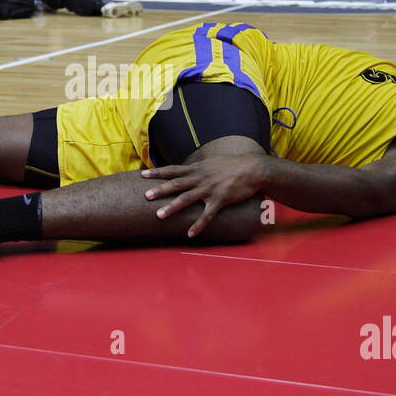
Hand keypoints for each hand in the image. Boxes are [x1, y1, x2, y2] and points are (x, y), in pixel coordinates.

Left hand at [141, 153, 269, 237]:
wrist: (253, 168)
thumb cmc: (232, 165)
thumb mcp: (211, 162)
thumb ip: (198, 167)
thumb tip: (187, 169)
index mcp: (197, 169)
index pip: (173, 169)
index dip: (158, 172)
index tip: (143, 174)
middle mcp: (201, 178)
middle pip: (176, 184)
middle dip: (160, 190)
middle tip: (146, 196)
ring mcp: (210, 189)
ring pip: (188, 198)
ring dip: (173, 207)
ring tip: (160, 215)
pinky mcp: (220, 199)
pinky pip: (207, 214)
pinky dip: (198, 225)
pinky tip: (190, 234)